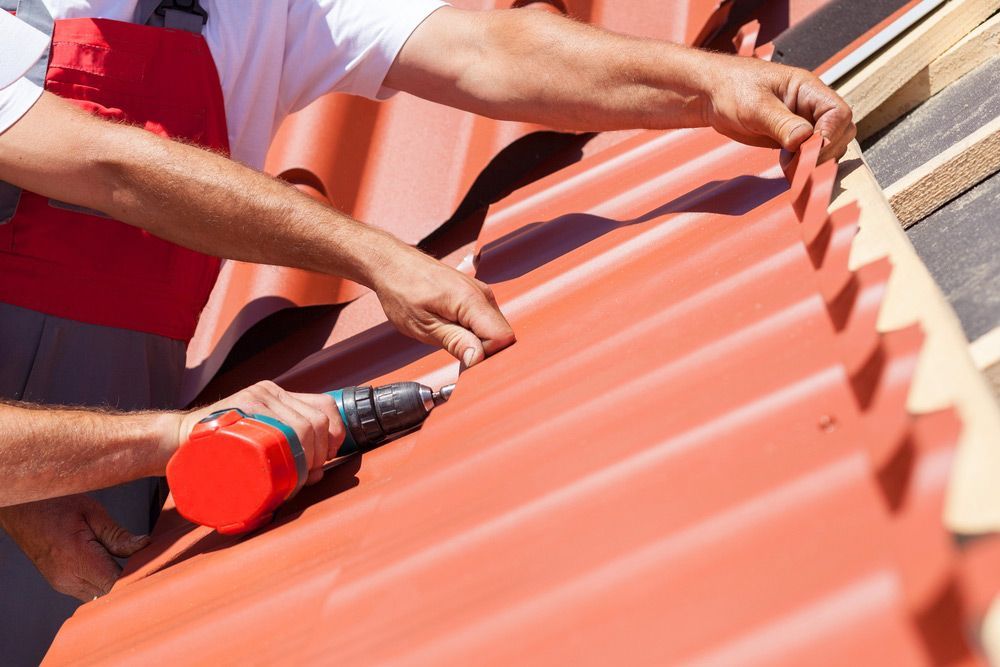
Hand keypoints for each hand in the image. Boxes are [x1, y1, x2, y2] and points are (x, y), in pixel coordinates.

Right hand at [0, 495, 149, 600]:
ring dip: (117, 583)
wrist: (22, 509)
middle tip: (150, 563)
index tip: (156, 566)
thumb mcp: (92, 512)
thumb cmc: (56, 504)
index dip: (137, 578)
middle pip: (109, 594)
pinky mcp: (61, 583)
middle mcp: (68, 578)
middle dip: (131, 581)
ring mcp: (62, 583)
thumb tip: (145, 546)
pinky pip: (89, 590)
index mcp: (77, 559)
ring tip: (134, 563)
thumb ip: (117, 534)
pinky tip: (116, 566)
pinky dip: (104, 582)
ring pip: (99, 595)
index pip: (115, 584)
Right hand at [175, 381, 345, 485]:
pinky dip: (292, 458)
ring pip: (303, 427)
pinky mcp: (241, 411)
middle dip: (322, 453)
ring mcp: (255, 400)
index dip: (335, 433)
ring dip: (309, 459)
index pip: (324, 406)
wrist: (175, 441)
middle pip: (316, 420)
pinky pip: (281, 432)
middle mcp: (270, 393)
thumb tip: (318, 471)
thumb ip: (282, 445)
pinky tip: (287, 473)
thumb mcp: (255, 437)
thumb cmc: (219, 449)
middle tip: (309, 475)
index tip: (328, 456)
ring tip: (297, 479)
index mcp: (277, 397)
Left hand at [371, 245, 515, 366]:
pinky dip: (473, 332)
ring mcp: (481, 293)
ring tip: (448, 334)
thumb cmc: (402, 290)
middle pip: (502, 335)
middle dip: (482, 350)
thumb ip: (455, 342)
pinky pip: (486, 321)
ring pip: (495, 329)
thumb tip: (478, 359)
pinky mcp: (476, 295)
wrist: (393, 264)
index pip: (502, 337)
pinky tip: (452, 328)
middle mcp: (482, 293)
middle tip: (451, 347)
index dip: (485, 354)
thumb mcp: (424, 326)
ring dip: (476, 341)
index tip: (462, 356)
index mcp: (471, 299)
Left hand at [698, 54, 855, 161]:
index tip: (812, 149)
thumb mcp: (755, 106)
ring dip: (815, 159)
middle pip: (841, 131)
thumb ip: (781, 123)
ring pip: (828, 145)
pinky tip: (787, 167)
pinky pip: (808, 154)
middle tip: (800, 161)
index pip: (839, 112)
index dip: (831, 134)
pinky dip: (803, 164)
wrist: (711, 94)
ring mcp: (802, 123)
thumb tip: (805, 139)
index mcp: (808, 89)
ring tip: (789, 163)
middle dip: (826, 150)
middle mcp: (810, 106)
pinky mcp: (790, 138)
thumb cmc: (732, 88)